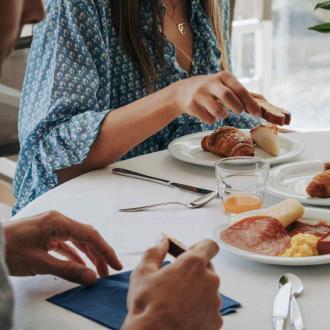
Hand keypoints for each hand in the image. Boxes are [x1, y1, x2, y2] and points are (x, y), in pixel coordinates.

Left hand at [4, 211, 121, 283]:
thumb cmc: (9, 249)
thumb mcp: (40, 262)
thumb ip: (68, 269)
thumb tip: (92, 277)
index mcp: (58, 222)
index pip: (89, 235)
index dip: (105, 250)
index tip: (116, 264)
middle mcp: (58, 221)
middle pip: (85, 236)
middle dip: (98, 254)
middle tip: (108, 272)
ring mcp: (51, 227)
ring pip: (77, 241)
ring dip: (88, 255)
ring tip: (97, 271)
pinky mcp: (45, 235)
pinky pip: (66, 244)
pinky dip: (74, 255)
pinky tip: (80, 265)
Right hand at [122, 239, 221, 329]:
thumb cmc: (147, 304)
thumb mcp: (143, 272)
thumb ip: (155, 251)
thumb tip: (162, 242)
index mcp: (193, 264)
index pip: (210, 245)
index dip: (201, 247)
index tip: (190, 252)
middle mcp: (210, 280)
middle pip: (208, 268)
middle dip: (195, 270)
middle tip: (177, 280)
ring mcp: (214, 302)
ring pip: (209, 289)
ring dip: (198, 290)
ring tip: (178, 301)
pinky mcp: (215, 321)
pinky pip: (210, 309)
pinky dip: (200, 309)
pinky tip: (184, 315)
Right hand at [171, 71, 260, 123]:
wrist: (182, 91)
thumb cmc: (211, 90)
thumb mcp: (226, 86)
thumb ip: (244, 94)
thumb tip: (265, 102)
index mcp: (224, 77)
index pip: (239, 89)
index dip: (250, 102)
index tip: (257, 113)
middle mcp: (211, 83)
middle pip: (228, 96)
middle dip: (237, 107)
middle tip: (239, 112)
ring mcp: (200, 94)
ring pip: (217, 109)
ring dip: (223, 115)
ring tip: (222, 113)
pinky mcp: (191, 105)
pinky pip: (207, 118)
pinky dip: (211, 120)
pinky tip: (208, 114)